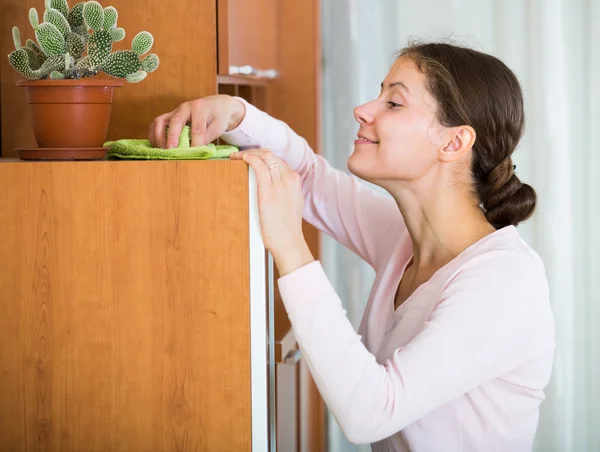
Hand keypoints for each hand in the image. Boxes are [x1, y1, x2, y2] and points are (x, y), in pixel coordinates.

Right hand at [149, 95, 245, 147]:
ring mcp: (174, 111)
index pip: (197, 127)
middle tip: (171, 150)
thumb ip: (207, 137)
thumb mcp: (218, 127)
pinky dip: (154, 135)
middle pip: (175, 121)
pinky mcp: (168, 116)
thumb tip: (195, 150)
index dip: (196, 142)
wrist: (215, 106)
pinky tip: (157, 146)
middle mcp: (185, 107)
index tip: (195, 153)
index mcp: (200, 108)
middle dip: (172, 137)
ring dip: (159, 136)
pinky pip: (156, 124)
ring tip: (163, 150)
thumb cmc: (218, 117)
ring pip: (160, 121)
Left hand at [230, 149, 313, 275]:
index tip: (251, 159)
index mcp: (295, 181)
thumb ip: (285, 191)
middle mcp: (289, 179)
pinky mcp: (268, 191)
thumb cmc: (287, 228)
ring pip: (264, 156)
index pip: (278, 160)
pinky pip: (258, 165)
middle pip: (270, 154)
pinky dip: (248, 158)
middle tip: (240, 156)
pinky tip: (240, 159)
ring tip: (236, 158)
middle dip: (254, 151)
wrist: (289, 242)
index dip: (262, 156)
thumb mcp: (292, 204)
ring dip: (248, 153)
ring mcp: (280, 184)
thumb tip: (273, 187)